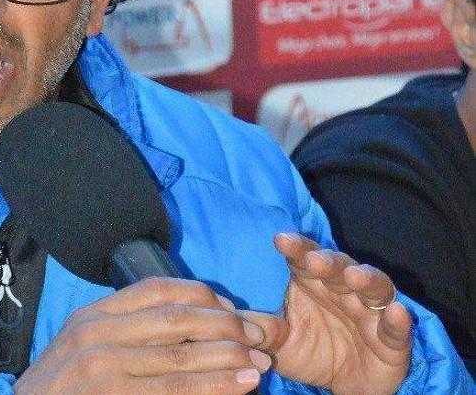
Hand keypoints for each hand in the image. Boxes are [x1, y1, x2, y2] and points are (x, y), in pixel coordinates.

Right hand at [15, 277, 271, 394]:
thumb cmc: (62, 393)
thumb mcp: (84, 352)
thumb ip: (126, 336)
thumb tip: (191, 327)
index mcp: (93, 315)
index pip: (157, 288)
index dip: (202, 295)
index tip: (233, 308)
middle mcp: (95, 334)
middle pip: (175, 319)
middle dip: (226, 325)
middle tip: (260, 337)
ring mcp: (100, 367)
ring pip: (180, 357)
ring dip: (227, 359)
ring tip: (260, 365)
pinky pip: (171, 391)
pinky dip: (211, 388)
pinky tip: (237, 388)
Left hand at [243, 233, 411, 394]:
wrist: (343, 386)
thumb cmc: (310, 352)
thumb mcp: (277, 343)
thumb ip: (256, 327)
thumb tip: (221, 314)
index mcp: (312, 282)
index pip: (303, 258)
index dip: (295, 248)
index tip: (280, 240)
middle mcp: (342, 289)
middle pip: (337, 266)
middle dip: (327, 261)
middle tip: (315, 261)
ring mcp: (370, 310)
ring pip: (372, 287)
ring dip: (366, 280)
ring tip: (356, 278)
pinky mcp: (392, 338)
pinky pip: (397, 327)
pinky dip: (398, 319)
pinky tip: (397, 312)